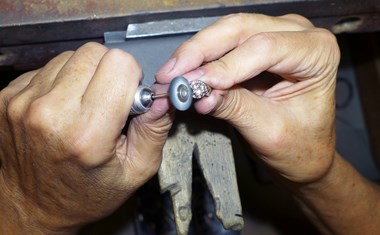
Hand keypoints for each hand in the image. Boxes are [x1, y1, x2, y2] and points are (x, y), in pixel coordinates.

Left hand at [0, 42, 171, 233]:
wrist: (31, 205)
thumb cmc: (83, 194)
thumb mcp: (134, 171)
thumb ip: (155, 131)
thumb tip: (165, 97)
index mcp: (86, 135)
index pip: (119, 65)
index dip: (132, 78)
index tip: (128, 97)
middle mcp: (49, 113)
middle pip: (95, 53)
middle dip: (109, 72)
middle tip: (107, 101)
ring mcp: (23, 102)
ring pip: (71, 56)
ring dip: (84, 76)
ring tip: (83, 106)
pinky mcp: (9, 96)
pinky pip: (48, 67)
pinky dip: (62, 82)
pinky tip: (64, 108)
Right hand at [156, 14, 339, 184]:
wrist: (304, 153)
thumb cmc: (301, 145)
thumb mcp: (268, 131)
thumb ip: (234, 107)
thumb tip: (198, 93)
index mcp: (317, 53)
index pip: (265, 48)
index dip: (226, 65)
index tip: (196, 83)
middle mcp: (299, 35)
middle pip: (240, 29)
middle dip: (200, 50)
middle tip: (172, 73)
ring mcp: (277, 34)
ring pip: (227, 31)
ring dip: (196, 52)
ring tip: (173, 74)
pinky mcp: (257, 44)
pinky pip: (223, 44)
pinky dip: (201, 57)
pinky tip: (185, 71)